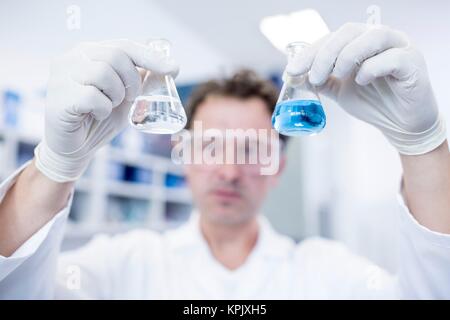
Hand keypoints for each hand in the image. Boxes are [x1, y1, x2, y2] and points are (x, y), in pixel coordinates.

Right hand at [35, 39, 178, 181]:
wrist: (75, 148)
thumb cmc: (100, 118)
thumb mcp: (127, 98)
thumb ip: (143, 81)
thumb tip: (172, 67)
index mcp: (89, 52)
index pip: (124, 45)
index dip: (150, 56)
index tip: (172, 69)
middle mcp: (72, 58)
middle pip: (116, 55)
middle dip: (132, 80)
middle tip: (130, 99)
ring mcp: (61, 76)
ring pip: (103, 73)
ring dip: (116, 95)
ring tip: (109, 106)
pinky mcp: (59, 97)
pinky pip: (92, 97)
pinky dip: (102, 109)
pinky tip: (96, 115)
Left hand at [286, 23, 445, 154]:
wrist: (401, 125)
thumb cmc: (374, 103)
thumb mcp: (339, 91)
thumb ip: (320, 80)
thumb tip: (293, 76)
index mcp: (361, 41)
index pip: (332, 37)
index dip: (310, 52)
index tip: (292, 71)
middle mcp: (380, 38)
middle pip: (349, 32)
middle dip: (325, 54)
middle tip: (314, 77)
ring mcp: (400, 47)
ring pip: (372, 36)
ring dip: (348, 55)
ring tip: (337, 75)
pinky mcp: (413, 63)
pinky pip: (392, 57)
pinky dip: (372, 68)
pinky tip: (362, 81)